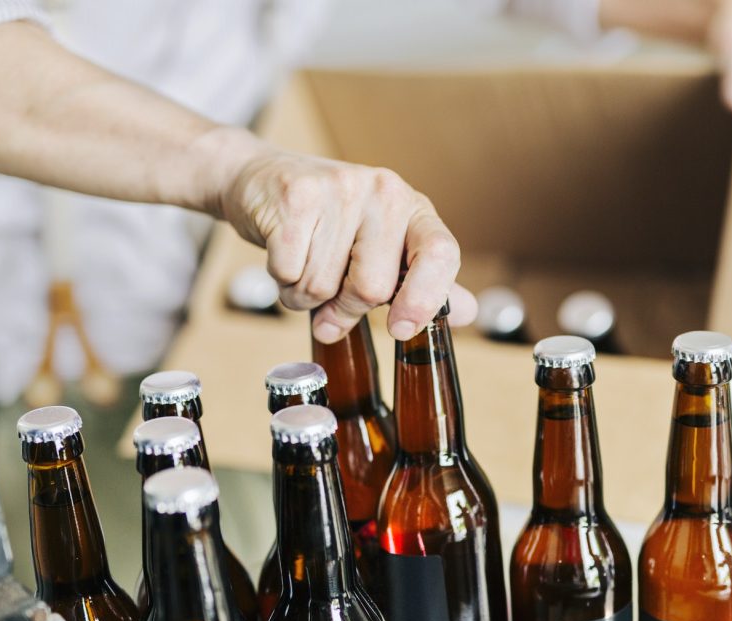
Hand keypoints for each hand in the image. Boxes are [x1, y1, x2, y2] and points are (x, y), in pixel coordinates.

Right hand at [219, 143, 476, 342]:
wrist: (262, 180)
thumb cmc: (329, 223)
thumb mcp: (383, 246)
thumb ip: (421, 280)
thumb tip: (469, 313)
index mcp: (413, 208)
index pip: (440, 254)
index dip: (425, 299)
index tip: (400, 330)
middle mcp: (384, 192)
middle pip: (370, 288)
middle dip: (342, 308)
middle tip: (329, 298)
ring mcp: (340, 190)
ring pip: (322, 287)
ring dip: (304, 297)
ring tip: (303, 268)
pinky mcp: (296, 196)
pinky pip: (289, 273)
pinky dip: (280, 282)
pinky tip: (283, 258)